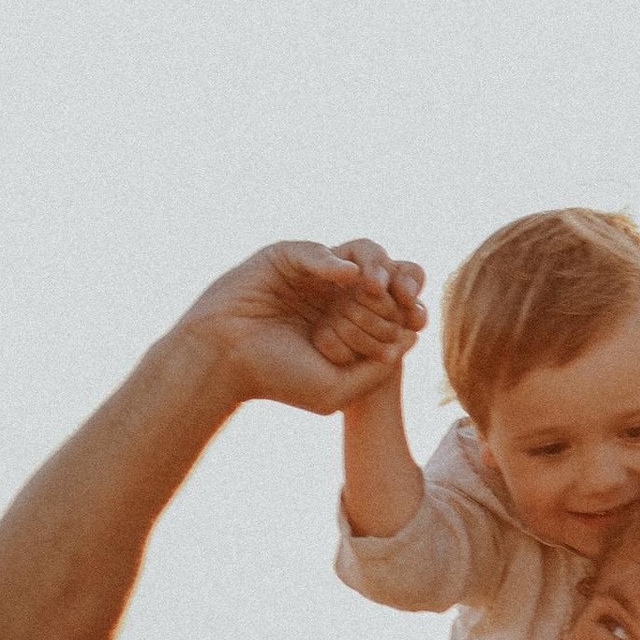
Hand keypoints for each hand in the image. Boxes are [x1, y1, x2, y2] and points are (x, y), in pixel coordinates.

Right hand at [177, 240, 425, 415]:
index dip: (409, 309)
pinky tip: (347, 277)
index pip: (394, 306)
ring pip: (360, 252)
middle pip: (385, 275)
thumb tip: (411, 337)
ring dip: (377, 265)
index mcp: (349, 322)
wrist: (223, 364)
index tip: (415, 322)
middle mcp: (334, 295)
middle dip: (398, 289)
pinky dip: (334, 260)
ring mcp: (311, 274)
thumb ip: (376, 370)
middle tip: (402, 304)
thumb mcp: (337, 389)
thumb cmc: (276, 378)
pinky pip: (318, 250)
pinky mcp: (284, 258)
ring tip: (378, 286)